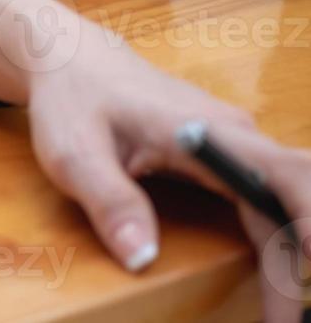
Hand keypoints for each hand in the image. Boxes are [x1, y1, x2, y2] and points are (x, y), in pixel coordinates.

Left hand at [26, 34, 310, 321]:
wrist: (71, 61)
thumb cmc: (72, 98)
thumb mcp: (74, 153)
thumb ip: (110, 201)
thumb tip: (141, 259)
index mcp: (207, 130)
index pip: (285, 175)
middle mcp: (236, 136)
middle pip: (295, 199)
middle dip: (302, 260)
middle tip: (287, 319)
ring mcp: (235, 144)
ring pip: (286, 202)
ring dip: (293, 256)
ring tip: (283, 311)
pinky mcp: (227, 156)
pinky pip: (269, 200)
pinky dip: (280, 241)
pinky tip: (277, 277)